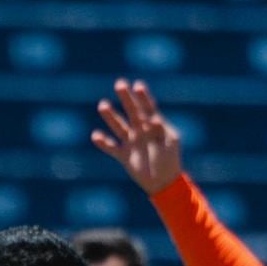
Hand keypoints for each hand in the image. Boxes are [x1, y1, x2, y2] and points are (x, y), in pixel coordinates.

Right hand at [89, 78, 185, 192]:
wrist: (164, 182)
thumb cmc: (171, 160)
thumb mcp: (170, 142)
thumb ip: (162, 129)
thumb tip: (154, 118)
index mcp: (155, 126)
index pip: (148, 108)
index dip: (143, 97)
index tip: (138, 85)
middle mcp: (142, 131)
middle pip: (132, 112)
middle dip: (126, 98)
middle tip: (119, 83)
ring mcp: (132, 142)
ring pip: (119, 126)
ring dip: (111, 116)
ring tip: (103, 104)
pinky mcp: (124, 156)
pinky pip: (111, 147)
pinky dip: (103, 142)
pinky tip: (95, 135)